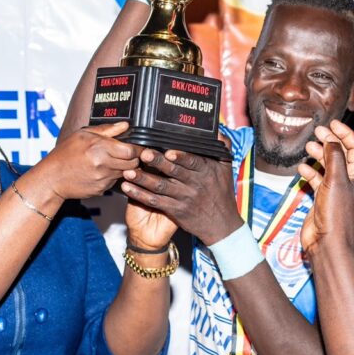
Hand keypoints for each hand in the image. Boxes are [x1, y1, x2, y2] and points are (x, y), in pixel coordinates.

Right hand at [41, 122, 139, 199]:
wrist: (52, 178)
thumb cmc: (65, 154)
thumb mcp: (83, 134)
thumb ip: (107, 130)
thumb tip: (125, 125)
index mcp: (99, 147)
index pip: (131, 150)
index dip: (137, 148)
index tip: (137, 146)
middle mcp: (103, 164)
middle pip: (133, 163)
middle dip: (134, 158)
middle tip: (129, 154)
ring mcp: (103, 179)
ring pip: (125, 172)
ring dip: (124, 167)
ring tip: (113, 160)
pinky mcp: (102, 190)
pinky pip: (115, 181)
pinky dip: (113, 176)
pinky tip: (103, 170)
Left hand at [121, 147, 241, 245]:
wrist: (221, 225)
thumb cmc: (222, 192)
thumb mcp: (226, 167)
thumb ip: (221, 146)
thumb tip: (215, 129)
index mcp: (205, 171)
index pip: (193, 162)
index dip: (181, 157)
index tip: (168, 151)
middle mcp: (194, 184)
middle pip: (173, 172)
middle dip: (157, 163)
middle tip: (143, 154)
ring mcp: (183, 198)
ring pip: (160, 187)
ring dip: (143, 179)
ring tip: (128, 171)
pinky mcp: (174, 210)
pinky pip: (154, 201)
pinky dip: (139, 194)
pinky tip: (127, 187)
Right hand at [296, 120, 353, 255]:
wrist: (327, 243)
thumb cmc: (336, 214)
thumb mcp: (336, 180)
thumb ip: (334, 157)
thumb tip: (330, 139)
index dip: (345, 134)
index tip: (332, 123)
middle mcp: (349, 182)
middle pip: (341, 154)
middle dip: (330, 141)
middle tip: (318, 131)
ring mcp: (335, 190)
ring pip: (328, 166)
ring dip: (319, 154)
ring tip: (308, 147)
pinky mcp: (323, 199)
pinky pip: (317, 180)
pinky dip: (310, 171)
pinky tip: (302, 168)